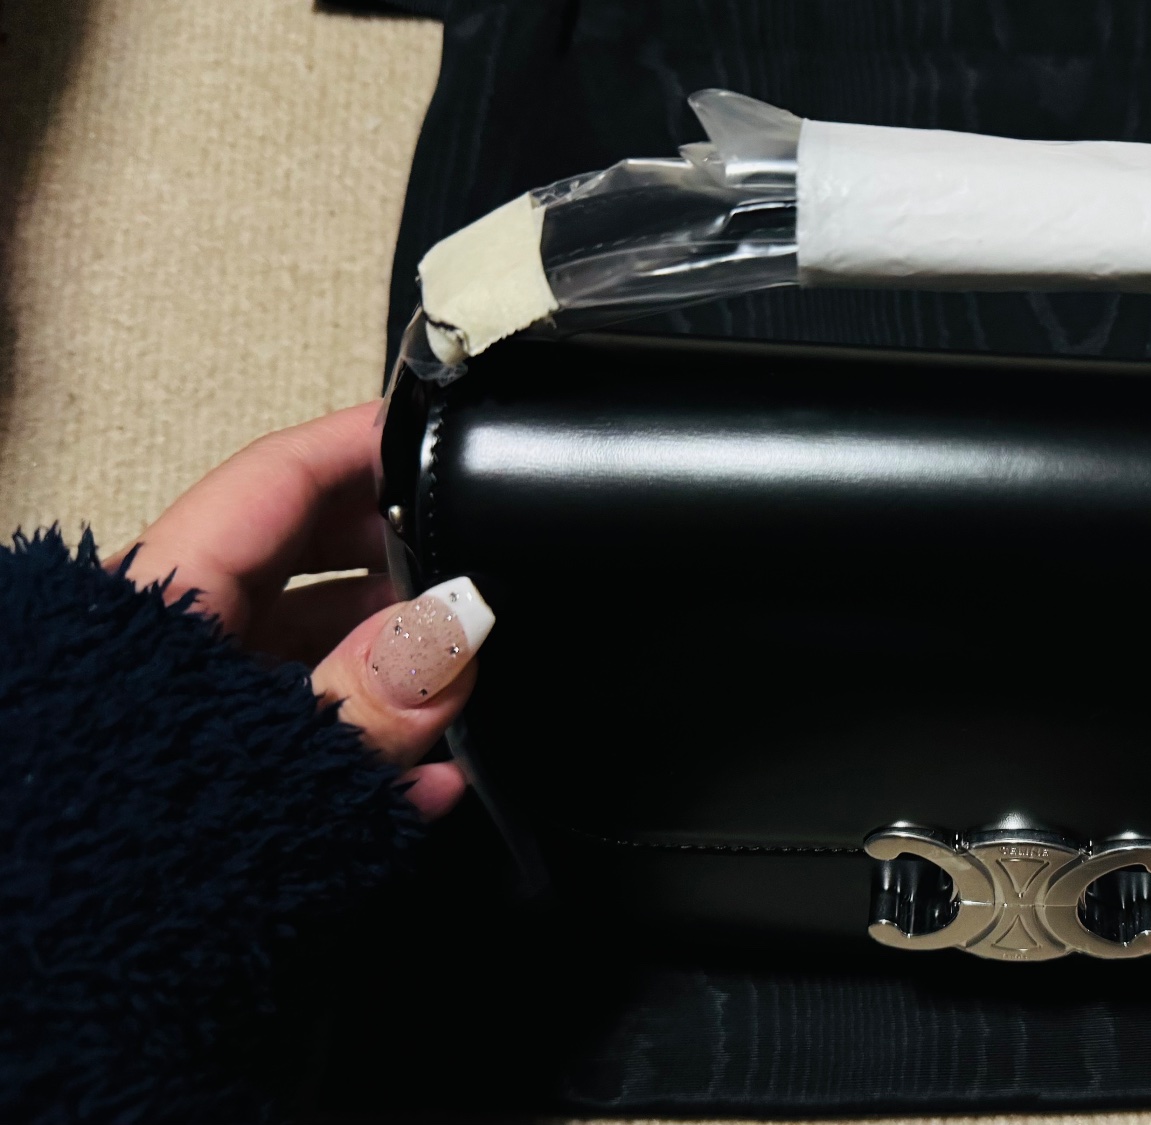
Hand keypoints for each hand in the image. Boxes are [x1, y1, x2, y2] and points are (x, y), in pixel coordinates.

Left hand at [111, 402, 484, 820]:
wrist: (57, 986)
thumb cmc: (111, 859)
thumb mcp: (266, 762)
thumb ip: (372, 692)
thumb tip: (459, 619)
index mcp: (165, 600)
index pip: (277, 479)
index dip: (362, 443)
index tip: (442, 427)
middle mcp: (176, 639)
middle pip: (308, 560)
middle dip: (401, 562)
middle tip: (482, 570)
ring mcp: (197, 709)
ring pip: (317, 649)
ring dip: (399, 667)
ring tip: (468, 696)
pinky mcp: (217, 774)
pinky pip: (309, 732)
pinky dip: (373, 747)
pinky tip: (427, 780)